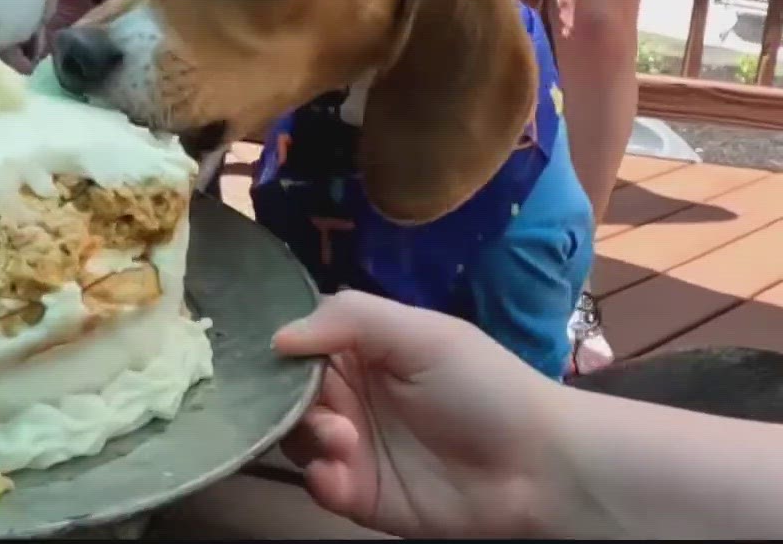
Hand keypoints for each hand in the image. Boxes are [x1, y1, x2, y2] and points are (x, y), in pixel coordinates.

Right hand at [273, 290, 563, 537]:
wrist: (539, 470)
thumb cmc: (485, 388)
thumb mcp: (422, 332)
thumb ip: (348, 317)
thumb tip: (278, 336)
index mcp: (364, 349)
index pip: (300, 341)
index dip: (282, 348)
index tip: (272, 357)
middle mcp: (352, 394)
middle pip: (288, 391)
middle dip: (293, 399)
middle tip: (325, 409)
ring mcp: (354, 446)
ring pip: (296, 437)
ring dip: (308, 436)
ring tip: (344, 442)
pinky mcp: (361, 493)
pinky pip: (319, 484)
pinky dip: (319, 478)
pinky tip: (339, 473)